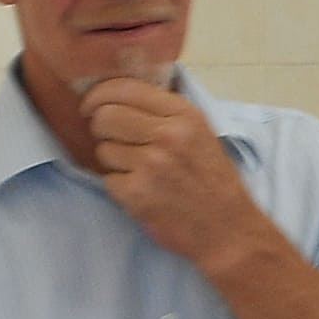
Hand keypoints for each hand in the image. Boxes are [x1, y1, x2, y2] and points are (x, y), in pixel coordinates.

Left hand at [81, 78, 273, 268]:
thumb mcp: (201, 133)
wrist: (228, 230)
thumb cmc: (214, 181)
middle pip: (106, 116)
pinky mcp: (138, 194)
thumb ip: (165, 112)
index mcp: (185, 115)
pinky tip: (139, 191)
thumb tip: (118, 96)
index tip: (91, 105)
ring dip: (112, 160)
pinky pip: (107, 179)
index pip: (125, 89)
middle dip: (100, 127)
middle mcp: (168, 136)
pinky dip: (118, 186)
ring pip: (103, 149)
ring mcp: (151, 165)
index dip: (99, 95)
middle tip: (110, 139)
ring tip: (136, 170)